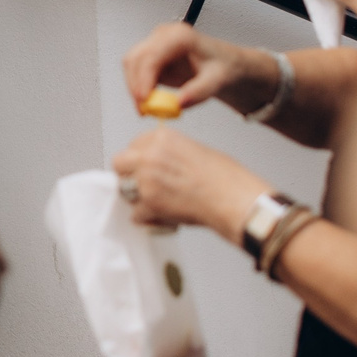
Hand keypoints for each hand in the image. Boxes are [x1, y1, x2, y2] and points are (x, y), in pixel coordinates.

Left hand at [113, 128, 269, 242]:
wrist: (236, 200)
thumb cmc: (227, 178)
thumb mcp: (195, 150)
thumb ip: (170, 153)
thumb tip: (161, 164)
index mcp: (162, 137)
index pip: (134, 144)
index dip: (140, 159)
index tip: (146, 167)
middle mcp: (150, 154)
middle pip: (120, 163)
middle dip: (129, 175)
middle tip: (143, 185)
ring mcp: (147, 179)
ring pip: (124, 189)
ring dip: (136, 197)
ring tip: (154, 202)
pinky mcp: (150, 203)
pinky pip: (135, 214)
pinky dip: (146, 219)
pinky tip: (160, 217)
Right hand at [123, 20, 279, 113]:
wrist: (229, 65)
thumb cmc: (226, 67)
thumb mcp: (218, 80)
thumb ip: (198, 92)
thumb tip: (178, 103)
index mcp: (179, 36)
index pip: (151, 56)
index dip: (143, 79)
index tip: (144, 102)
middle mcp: (164, 36)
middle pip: (135, 59)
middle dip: (135, 86)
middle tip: (144, 111)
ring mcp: (156, 44)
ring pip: (131, 64)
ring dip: (134, 88)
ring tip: (148, 110)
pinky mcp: (153, 55)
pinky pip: (136, 71)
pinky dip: (139, 88)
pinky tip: (150, 102)